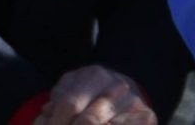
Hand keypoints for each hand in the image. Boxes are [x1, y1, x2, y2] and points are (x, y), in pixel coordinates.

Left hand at [36, 65, 154, 124]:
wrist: (128, 90)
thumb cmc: (92, 92)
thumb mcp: (73, 88)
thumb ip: (59, 99)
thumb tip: (46, 113)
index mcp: (95, 75)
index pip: (69, 104)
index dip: (55, 122)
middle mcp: (117, 87)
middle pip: (88, 120)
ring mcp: (134, 103)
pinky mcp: (148, 117)